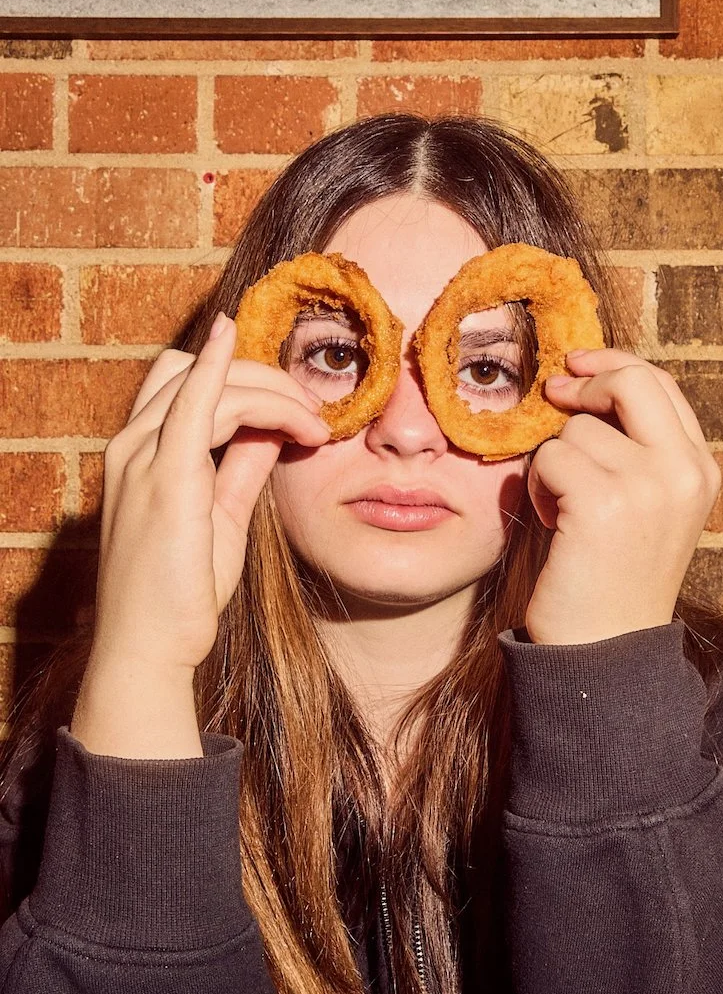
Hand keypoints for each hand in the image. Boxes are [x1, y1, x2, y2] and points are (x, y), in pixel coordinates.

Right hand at [89, 314, 329, 676]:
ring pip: (213, 384)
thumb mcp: (220, 516)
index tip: (295, 404)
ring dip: (273, 392)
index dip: (240, 378)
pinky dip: (223, 368)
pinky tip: (246, 346)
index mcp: (142, 454)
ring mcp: (142, 458)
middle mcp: (133, 446)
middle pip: (197, 370)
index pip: (187, 384)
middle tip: (314, 411)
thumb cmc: (180, 592)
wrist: (149, 648)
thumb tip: (276, 430)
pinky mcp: (165, 478)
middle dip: (261, 377)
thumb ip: (242, 467)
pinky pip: (196, 401)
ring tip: (317, 424)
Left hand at [523, 348, 720, 645]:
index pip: (661, 385)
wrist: (607, 649)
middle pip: (632, 381)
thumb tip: (579, 384)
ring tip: (564, 512)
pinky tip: (554, 524)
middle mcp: (685, 472)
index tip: (577, 366)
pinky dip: (539, 488)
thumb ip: (635, 449)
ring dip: (553, 464)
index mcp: (701, 470)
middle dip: (585, 385)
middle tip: (553, 397)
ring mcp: (649, 485)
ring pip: (576, 429)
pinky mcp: (604, 502)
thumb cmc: (611, 576)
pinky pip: (550, 458)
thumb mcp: (646, 506)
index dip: (614, 366)